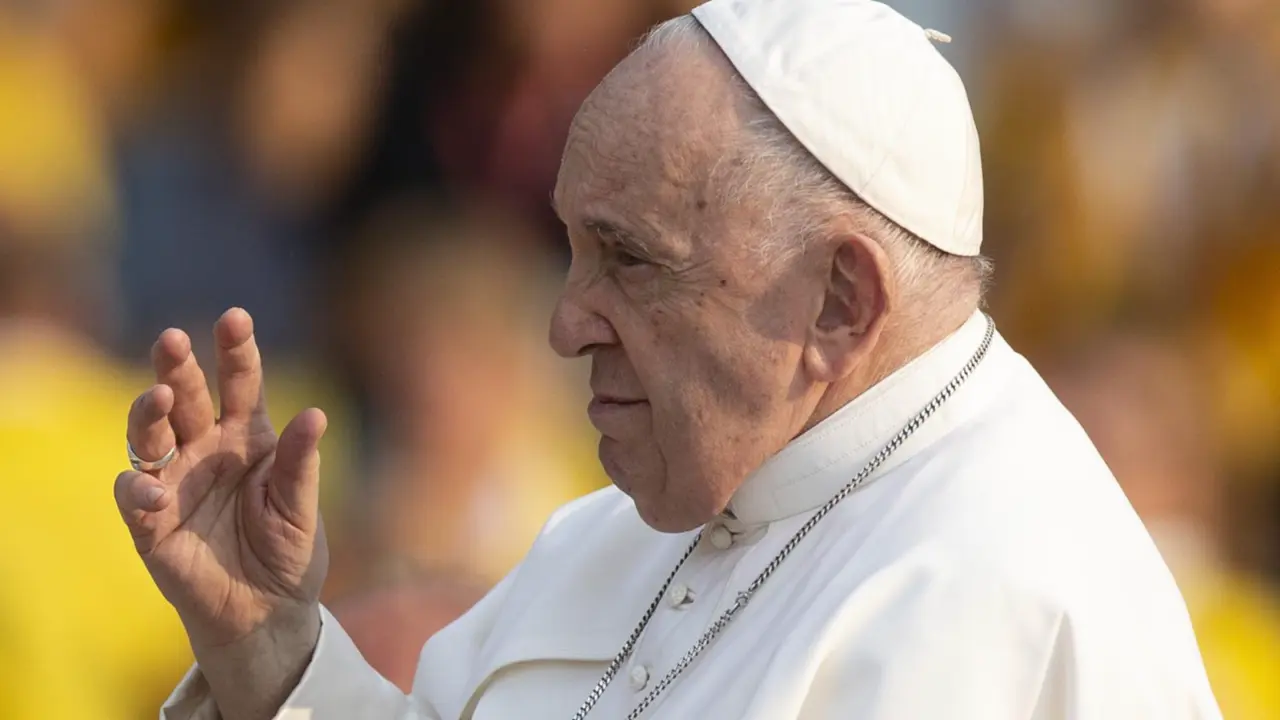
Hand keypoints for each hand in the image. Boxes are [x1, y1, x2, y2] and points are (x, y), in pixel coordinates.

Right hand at [115, 308, 327, 656]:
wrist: (268, 611)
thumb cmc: (288, 552)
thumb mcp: (302, 508)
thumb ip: (301, 465)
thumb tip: (316, 414)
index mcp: (249, 438)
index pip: (241, 384)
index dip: (237, 351)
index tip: (236, 318)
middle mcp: (206, 450)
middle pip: (185, 397)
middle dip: (177, 366)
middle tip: (173, 339)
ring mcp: (175, 482)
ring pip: (149, 434)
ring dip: (147, 413)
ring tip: (157, 397)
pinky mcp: (151, 522)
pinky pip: (135, 494)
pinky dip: (139, 489)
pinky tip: (155, 491)